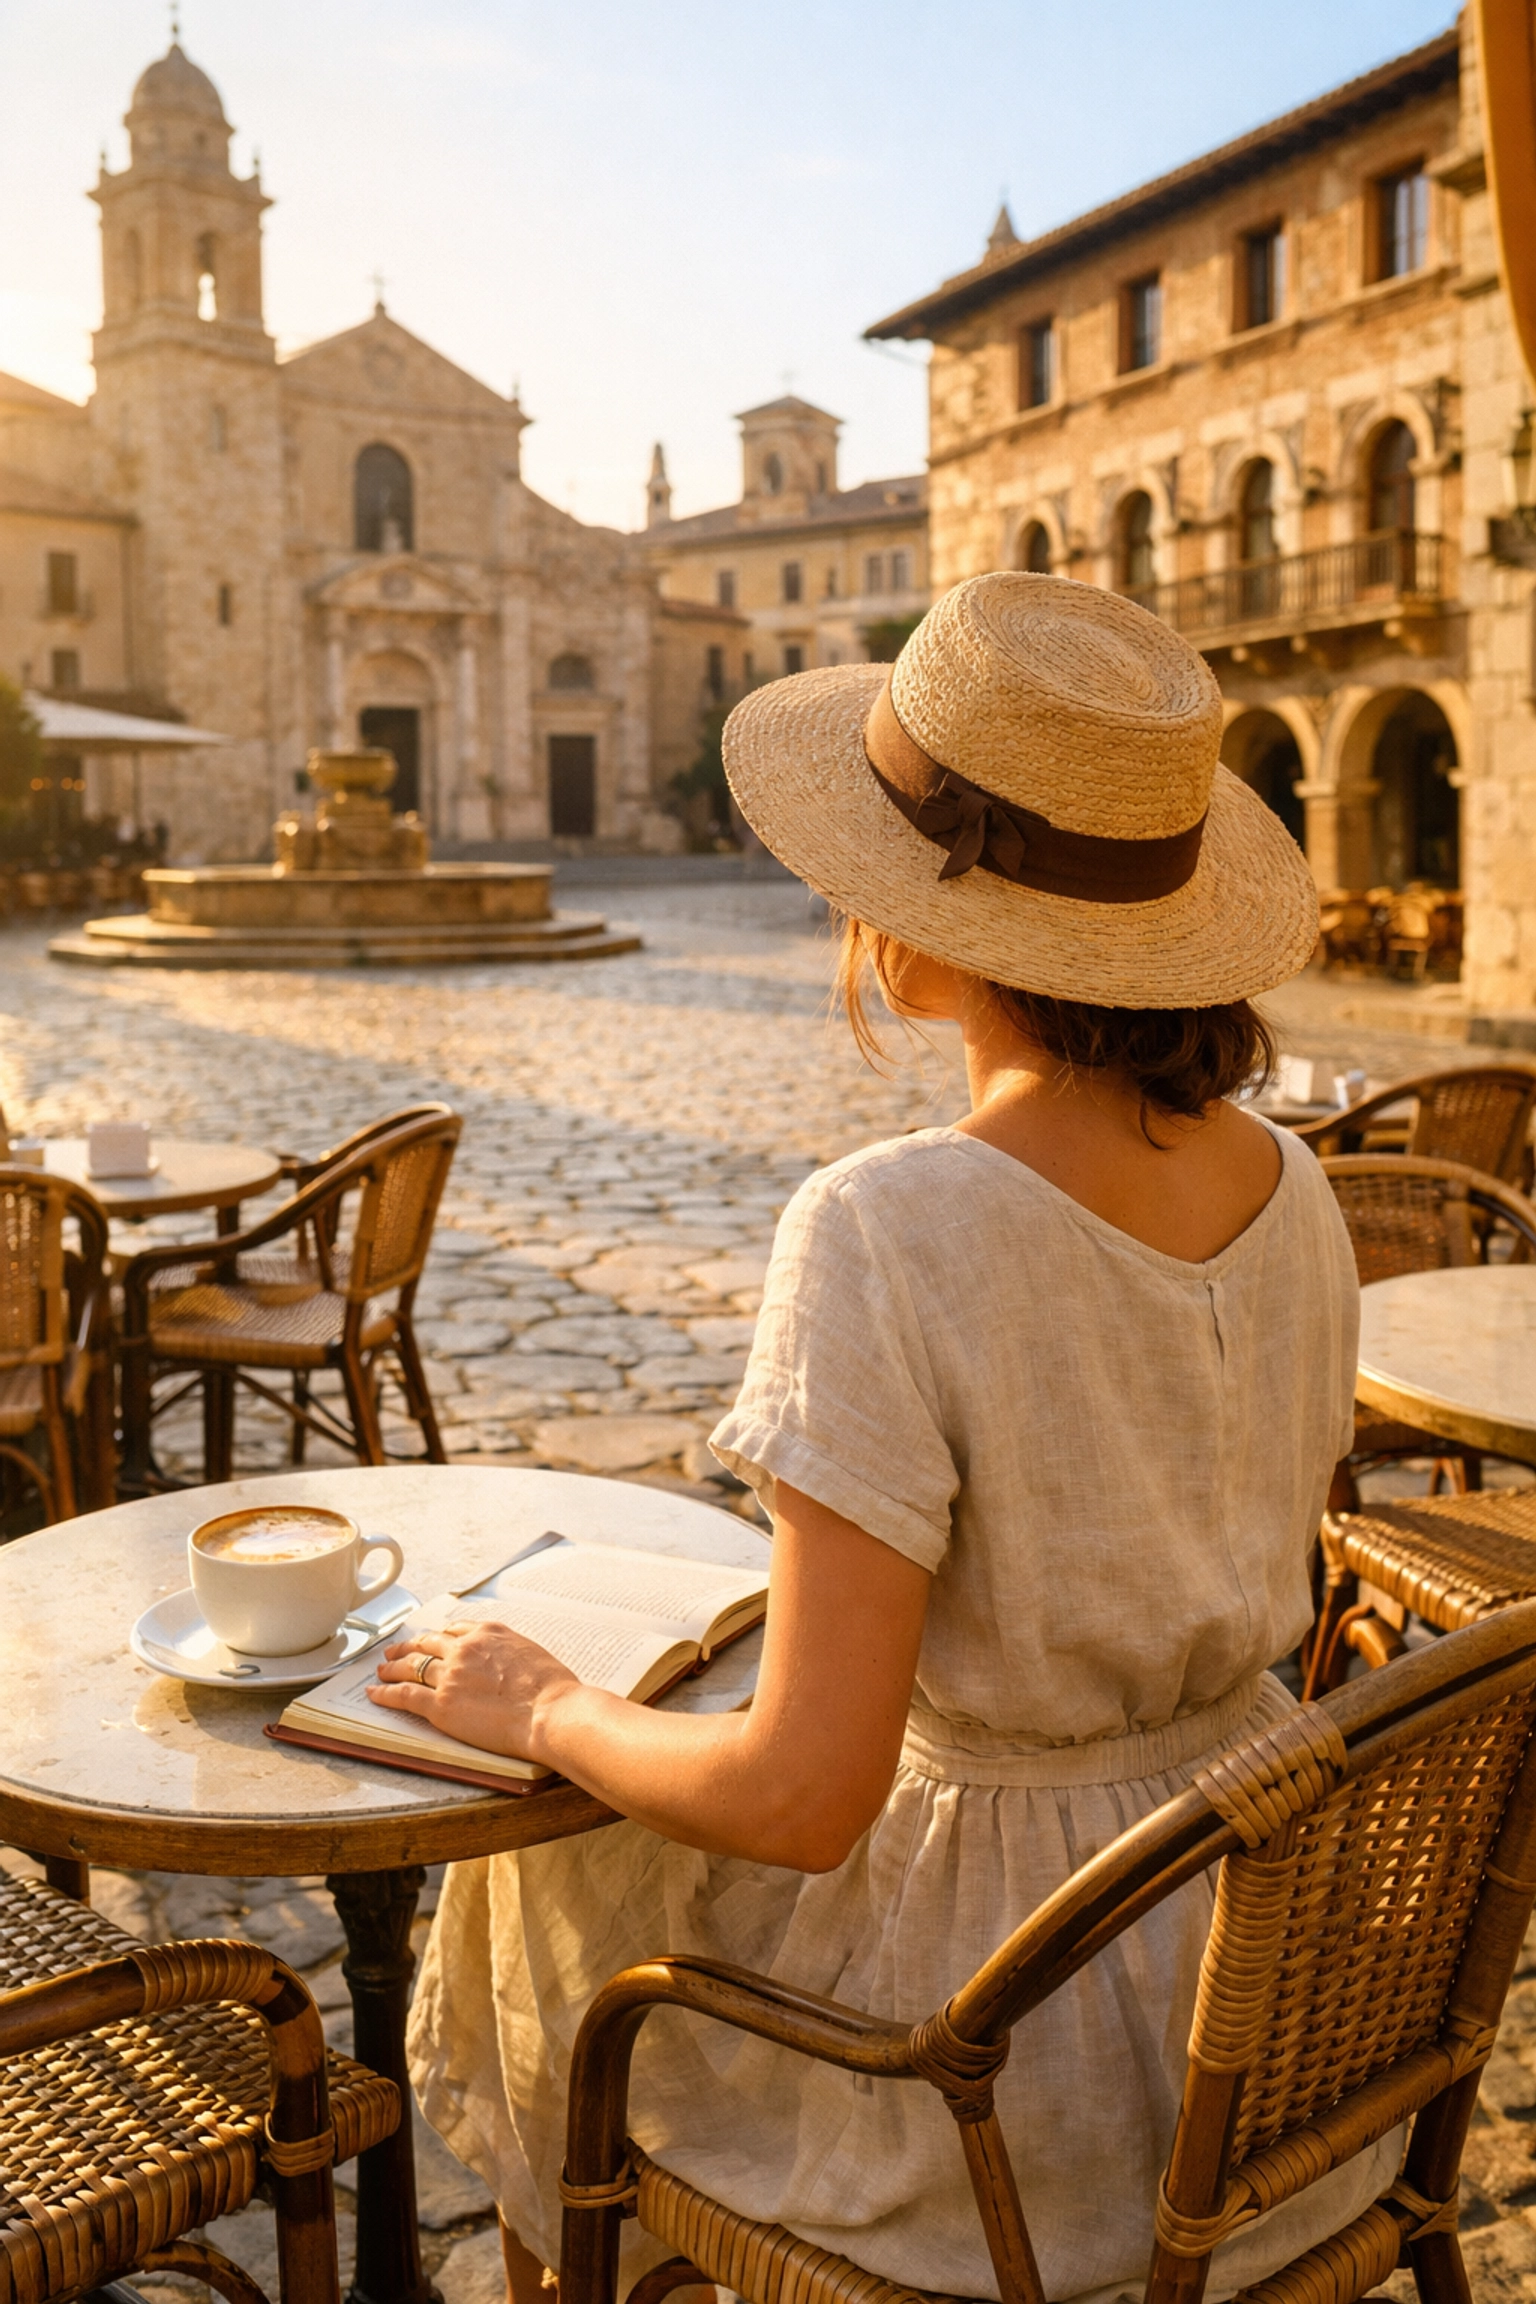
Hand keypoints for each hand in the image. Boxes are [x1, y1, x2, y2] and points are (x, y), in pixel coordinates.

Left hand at [367, 1620, 579, 1763]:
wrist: (549, 1710)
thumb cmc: (552, 1689)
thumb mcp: (532, 1654)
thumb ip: (510, 1654)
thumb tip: (508, 1664)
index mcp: (489, 1633)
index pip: (455, 1630)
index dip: (438, 1637)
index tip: (432, 1640)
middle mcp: (465, 1648)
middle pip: (427, 1644)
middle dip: (409, 1647)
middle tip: (396, 1650)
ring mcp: (450, 1675)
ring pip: (411, 1666)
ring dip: (392, 1667)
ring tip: (382, 1669)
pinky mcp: (440, 1704)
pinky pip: (404, 1695)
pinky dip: (385, 1693)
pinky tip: (375, 1693)